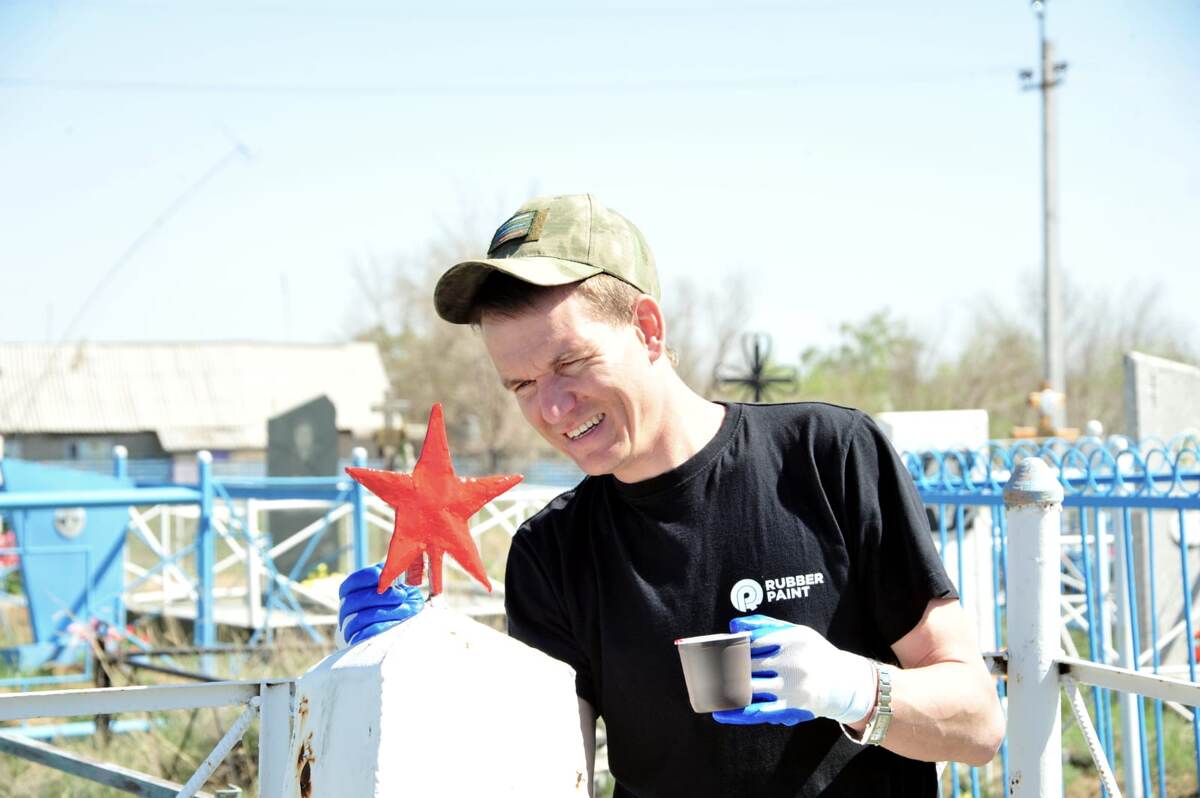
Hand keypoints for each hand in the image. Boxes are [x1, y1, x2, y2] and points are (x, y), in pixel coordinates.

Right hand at [337, 563, 424, 645]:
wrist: (405, 630)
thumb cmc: (402, 604)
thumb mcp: (400, 586)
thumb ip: (394, 574)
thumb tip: (391, 567)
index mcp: (352, 593)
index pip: (350, 584)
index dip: (365, 577)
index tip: (383, 575)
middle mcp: (346, 611)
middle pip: (353, 601)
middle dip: (380, 596)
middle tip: (402, 595)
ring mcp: (350, 629)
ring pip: (360, 619)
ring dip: (385, 612)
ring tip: (406, 610)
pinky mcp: (358, 644)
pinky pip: (365, 637)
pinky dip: (382, 628)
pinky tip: (397, 624)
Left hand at [712, 614, 875, 726]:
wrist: (843, 683)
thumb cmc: (812, 652)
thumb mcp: (795, 631)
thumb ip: (764, 625)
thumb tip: (734, 626)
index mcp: (792, 639)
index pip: (752, 641)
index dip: (728, 645)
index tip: (709, 648)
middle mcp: (792, 663)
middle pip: (745, 665)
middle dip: (719, 667)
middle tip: (699, 667)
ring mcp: (791, 688)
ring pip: (748, 689)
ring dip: (722, 690)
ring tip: (703, 688)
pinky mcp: (790, 708)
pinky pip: (758, 712)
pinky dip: (736, 713)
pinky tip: (718, 712)